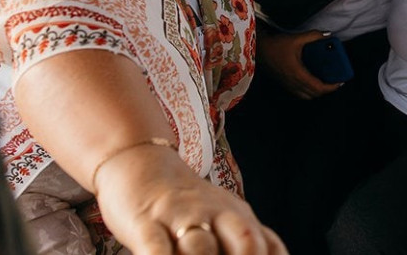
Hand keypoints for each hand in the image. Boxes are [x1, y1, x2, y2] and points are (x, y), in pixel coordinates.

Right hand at [94, 142, 287, 253]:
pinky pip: (156, 247)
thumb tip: (262, 254)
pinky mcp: (145, 223)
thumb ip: (243, 242)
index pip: (268, 246)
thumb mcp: (221, 219)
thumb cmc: (185, 205)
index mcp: (238, 217)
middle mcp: (214, 215)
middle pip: (246, 241)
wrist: (139, 160)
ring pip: (200, 247)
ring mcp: (180, 217)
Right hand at [258, 30, 341, 99]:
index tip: (340, 82)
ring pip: (306, 96)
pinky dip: (307, 91)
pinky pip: (298, 93)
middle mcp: (293, 83)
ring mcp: (287, 85)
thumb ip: (313, 36)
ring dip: (316, 92)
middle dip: (326, 90)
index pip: (319, 88)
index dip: (331, 87)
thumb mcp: (296, 38)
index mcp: (298, 74)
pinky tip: (310, 80)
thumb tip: (328, 35)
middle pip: (314, 94)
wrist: (258, 49)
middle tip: (334, 81)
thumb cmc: (276, 44)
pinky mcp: (283, 83)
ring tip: (323, 82)